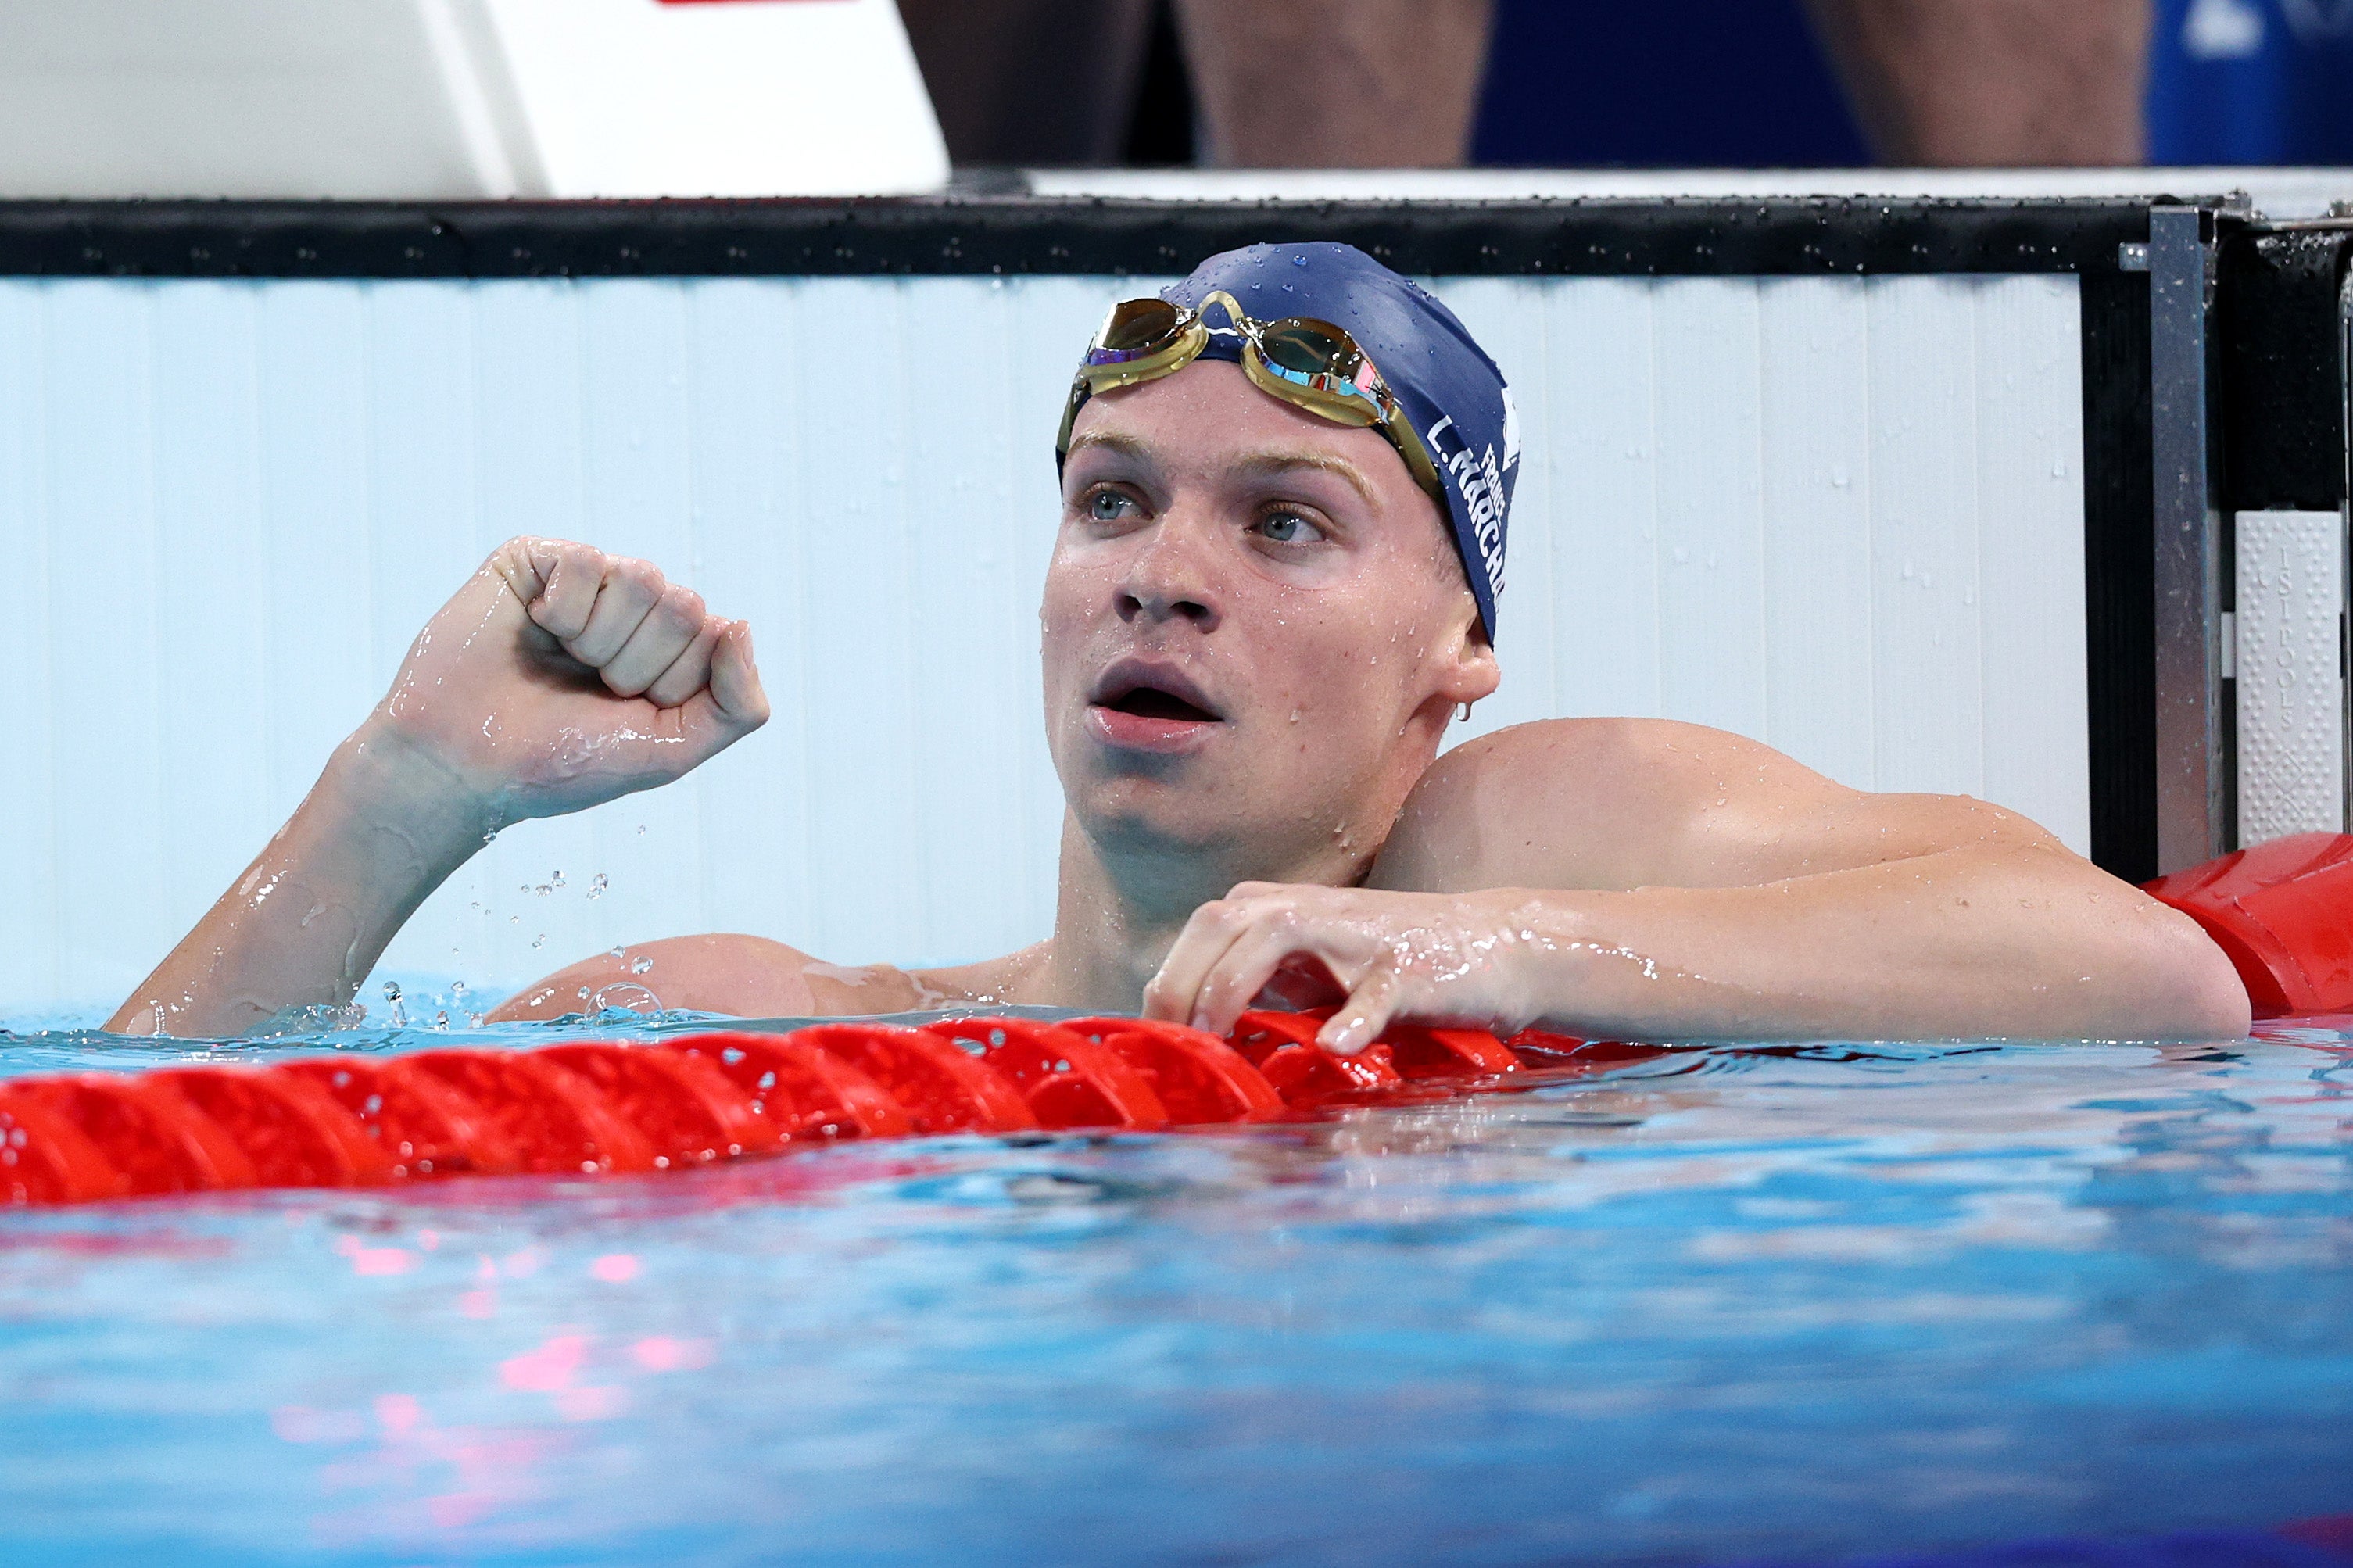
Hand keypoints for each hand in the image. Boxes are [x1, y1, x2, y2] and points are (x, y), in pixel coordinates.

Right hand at [357, 537, 769, 824]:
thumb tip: (739, 625)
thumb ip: (736, 706)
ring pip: (642, 578)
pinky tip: (534, 630)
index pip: (715, 636)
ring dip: (599, 639)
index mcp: (670, 652)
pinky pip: (586, 562)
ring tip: (559, 661)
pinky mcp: (538, 561)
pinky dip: (562, 610)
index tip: (623, 712)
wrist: (461, 766)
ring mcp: (588, 583)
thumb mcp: (668, 752)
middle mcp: (635, 611)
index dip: (671, 685)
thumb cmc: (561, 763)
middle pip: (684, 605)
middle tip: (586, 689)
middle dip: (636, 664)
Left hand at [1142, 883, 1540, 1052]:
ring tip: (1216, 1036)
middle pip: (1220, 922)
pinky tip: (1334, 1047)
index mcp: (1281, 910)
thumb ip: (1258, 985)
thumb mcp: (1313, 971)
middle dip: (1182, 980)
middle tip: (1170, 1041)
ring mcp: (1360, 937)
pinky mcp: (1412, 970)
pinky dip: (1353, 1018)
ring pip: (1277, 935)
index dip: (1165, 981)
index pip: (1201, 932)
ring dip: (1233, 984)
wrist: (1494, 946)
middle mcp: (1310, 910)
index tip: (1148, 1037)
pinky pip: (1375, 992)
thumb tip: (1188, 1027)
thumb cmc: (1390, 965)